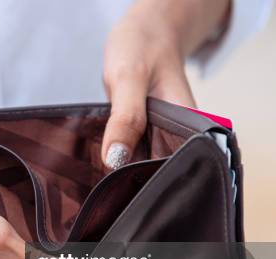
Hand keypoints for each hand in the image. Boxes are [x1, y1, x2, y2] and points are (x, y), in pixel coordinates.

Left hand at [101, 0, 229, 168]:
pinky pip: (129, 154)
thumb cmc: (142, 47)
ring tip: (105, 169)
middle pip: (160, 174)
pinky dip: (117, 157)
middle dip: (134, 180)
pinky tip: (105, 157)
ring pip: (143, 168)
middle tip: (108, 182)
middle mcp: (180, 136)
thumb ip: (126, 118)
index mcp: (191, 126)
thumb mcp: (129, 78)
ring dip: (123, 172)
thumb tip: (115, 160)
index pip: (178, 169)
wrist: (144, 32)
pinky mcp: (144, 136)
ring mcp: (162, 137)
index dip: (154, 183)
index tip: (125, 188)